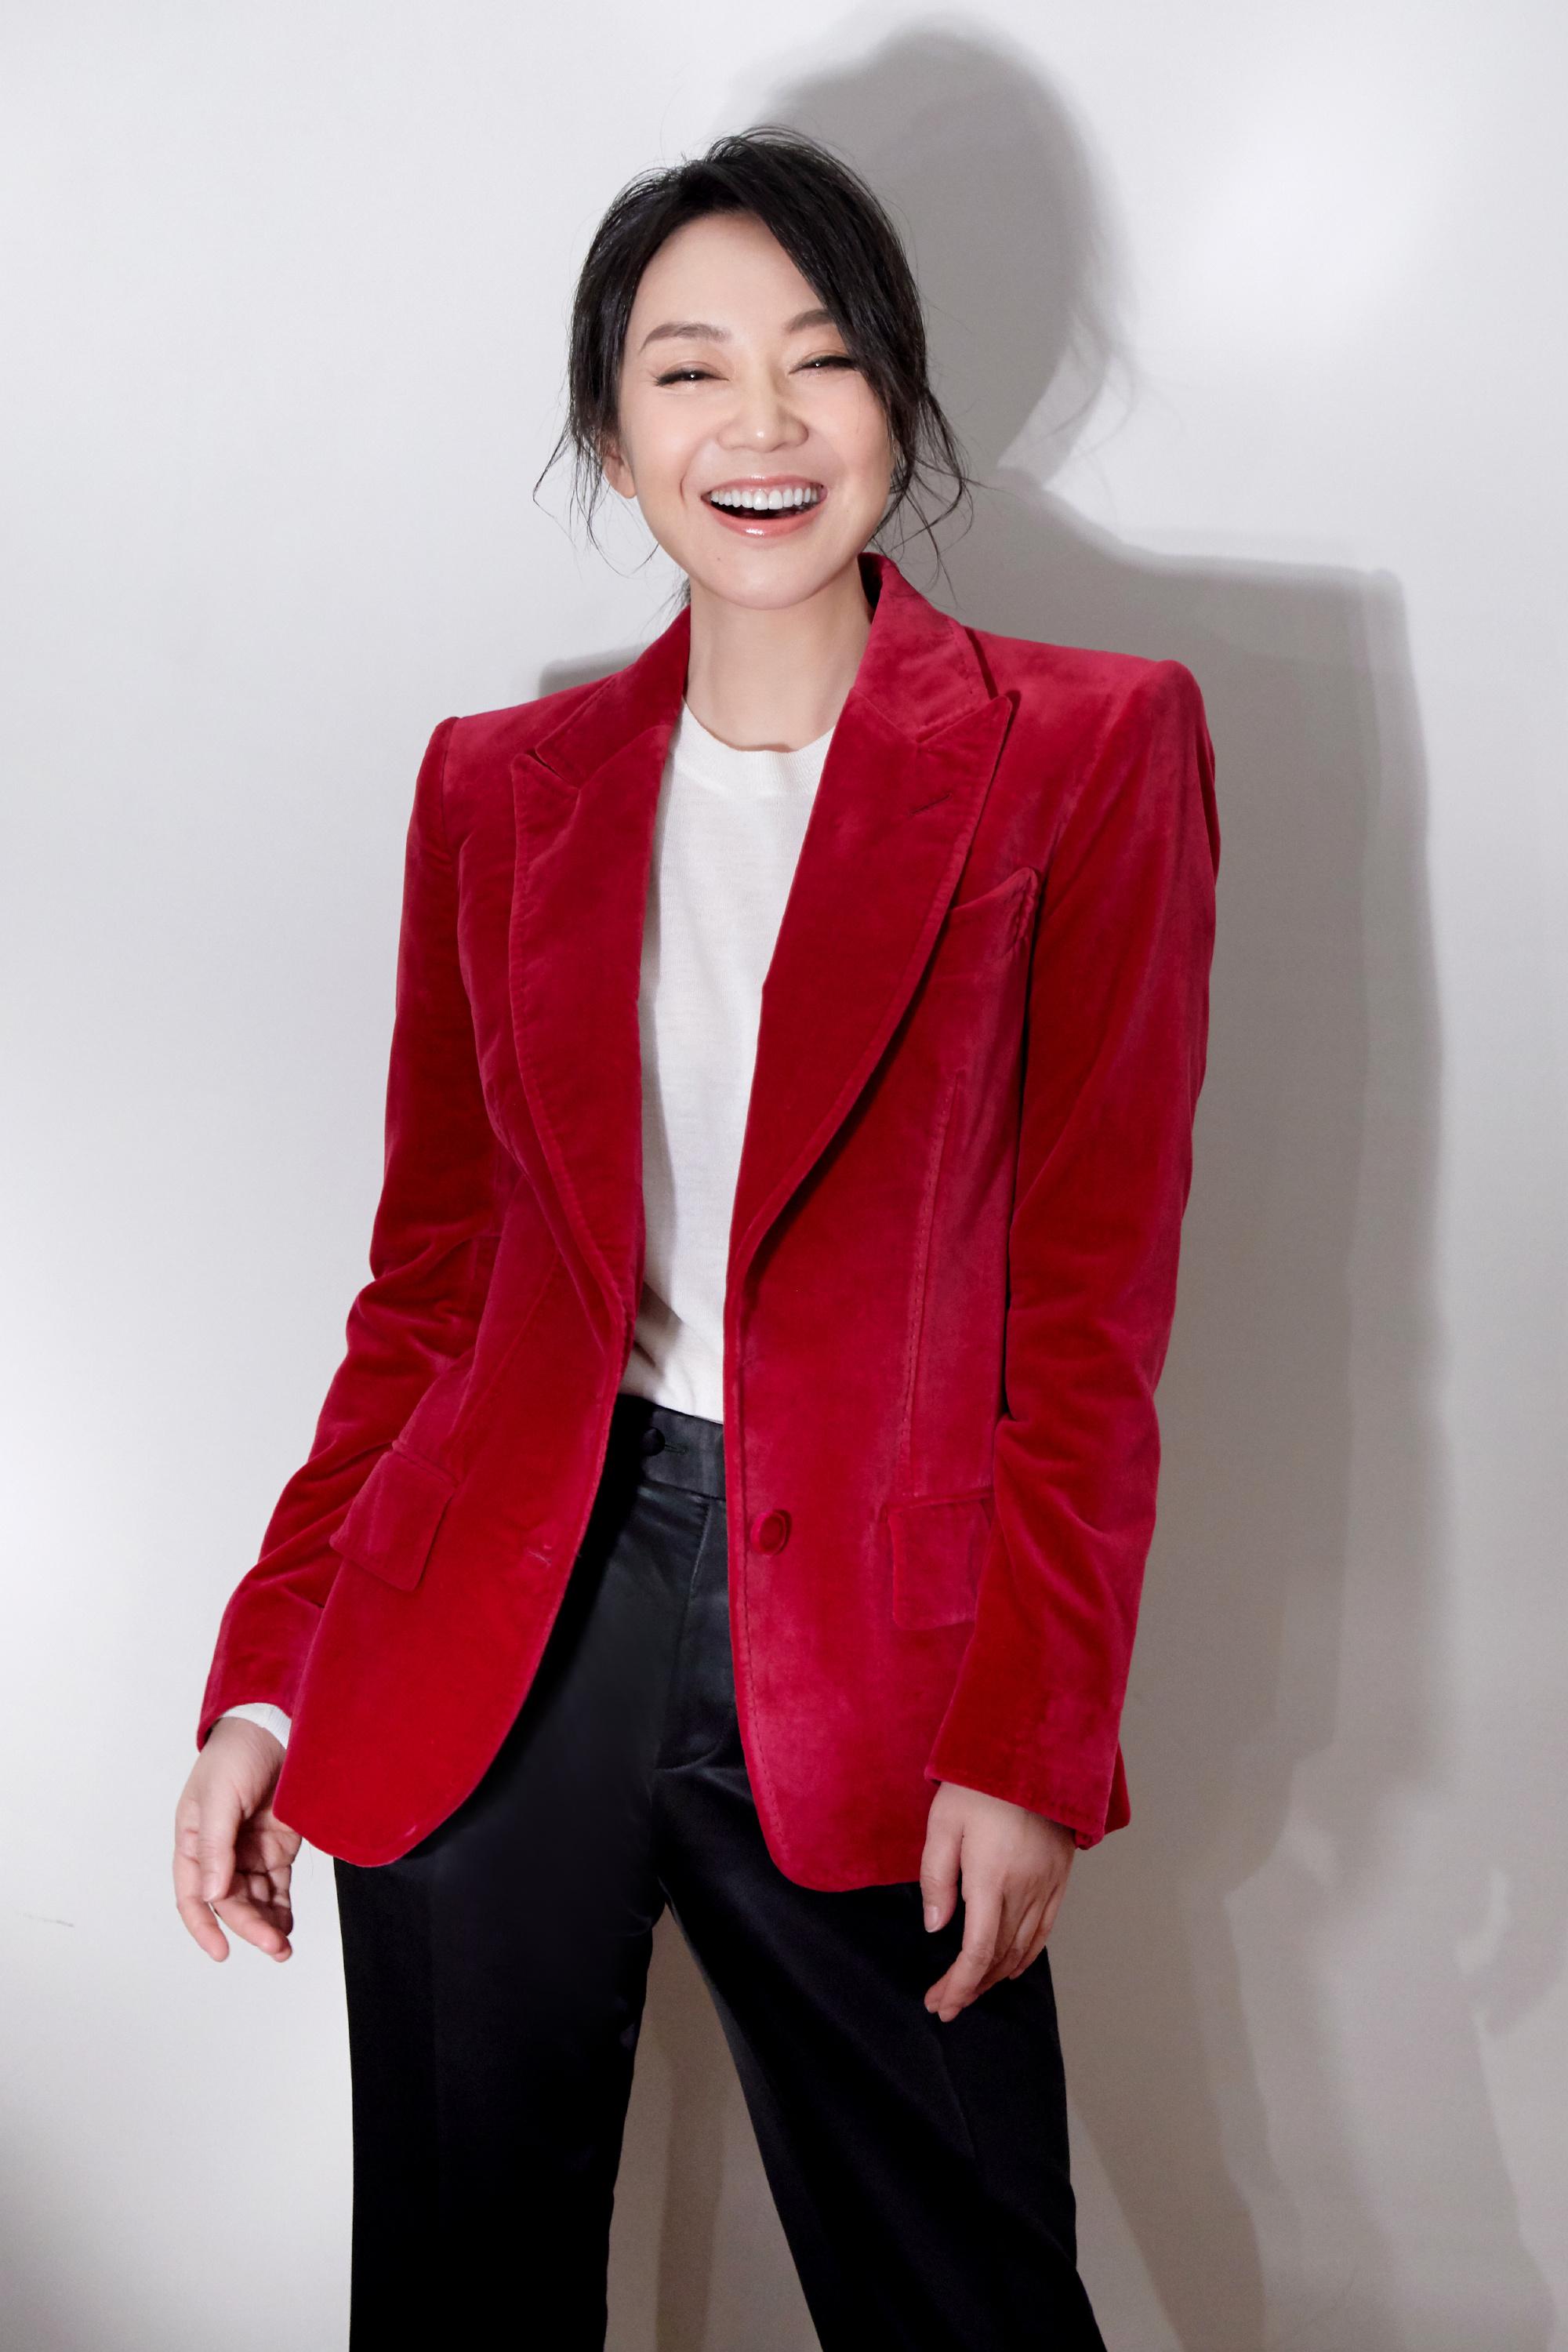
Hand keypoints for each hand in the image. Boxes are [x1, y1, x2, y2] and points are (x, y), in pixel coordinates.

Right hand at [174, 1719, 300, 1962]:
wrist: (276, 1726)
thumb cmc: (236, 1755)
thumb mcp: (219, 1798)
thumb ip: (215, 1847)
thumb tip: (212, 1894)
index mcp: (193, 1842)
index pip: (192, 1896)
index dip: (203, 1927)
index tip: (222, 1951)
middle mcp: (220, 1853)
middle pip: (230, 1902)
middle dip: (250, 1927)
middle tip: (275, 1947)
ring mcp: (249, 1851)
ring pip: (255, 1899)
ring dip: (267, 1923)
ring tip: (283, 1944)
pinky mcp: (277, 1846)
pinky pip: (276, 1886)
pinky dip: (282, 1907)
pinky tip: (288, 1924)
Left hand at [919, 1781, 1076, 2021]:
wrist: (1033, 1753)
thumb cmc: (979, 1784)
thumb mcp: (942, 1823)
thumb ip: (936, 1878)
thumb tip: (936, 1928)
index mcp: (992, 1878)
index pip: (978, 1950)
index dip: (959, 1984)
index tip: (940, 2003)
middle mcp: (1025, 1889)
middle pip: (999, 1958)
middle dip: (971, 1987)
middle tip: (945, 2004)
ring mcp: (1047, 1886)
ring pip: (1022, 1949)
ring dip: (995, 1978)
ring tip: (970, 1991)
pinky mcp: (1059, 1878)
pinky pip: (1044, 1931)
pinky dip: (1026, 1957)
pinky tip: (1010, 1968)